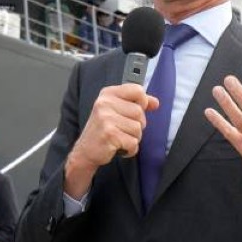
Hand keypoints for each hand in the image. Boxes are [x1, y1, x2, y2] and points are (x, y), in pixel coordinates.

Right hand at [64, 83, 158, 198]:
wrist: (85, 151)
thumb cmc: (103, 130)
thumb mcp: (116, 111)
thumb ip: (136, 104)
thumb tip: (155, 102)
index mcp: (108, 94)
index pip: (137, 90)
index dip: (142, 102)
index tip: (136, 110)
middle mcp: (105, 103)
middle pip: (139, 112)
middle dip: (136, 125)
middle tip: (122, 129)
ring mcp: (106, 118)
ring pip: (138, 128)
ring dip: (133, 138)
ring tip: (119, 138)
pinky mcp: (109, 134)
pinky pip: (133, 142)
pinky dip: (130, 149)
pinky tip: (118, 147)